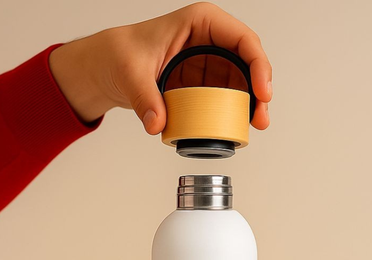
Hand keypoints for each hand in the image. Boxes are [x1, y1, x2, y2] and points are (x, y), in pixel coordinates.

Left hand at [49, 2, 271, 132]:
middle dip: (259, 91)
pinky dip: (234, 110)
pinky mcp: (203, 82)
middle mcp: (210, 40)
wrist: (111, 66)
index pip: (242, 40)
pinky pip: (227, 94)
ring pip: (241, 81)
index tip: (261, 92)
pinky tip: (237, 124)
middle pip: (248, 63)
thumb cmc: (122, 53)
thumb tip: (157, 124)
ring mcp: (208, 62)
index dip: (258, 66)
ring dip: (250, 104)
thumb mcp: (130, 72)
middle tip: (259, 118)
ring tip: (252, 125)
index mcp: (200, 23)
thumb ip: (144, 98)